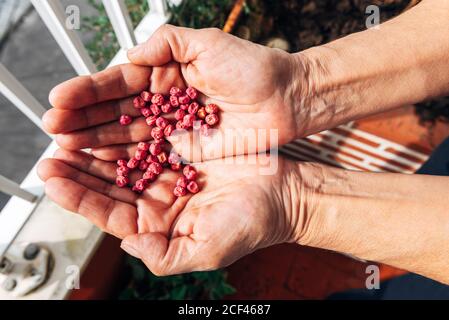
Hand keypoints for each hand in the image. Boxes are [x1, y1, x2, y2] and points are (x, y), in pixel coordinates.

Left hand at [37, 150, 300, 274]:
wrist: (284, 194)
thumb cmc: (252, 225)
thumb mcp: (206, 250)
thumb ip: (163, 255)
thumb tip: (128, 242)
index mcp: (160, 226)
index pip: (110, 213)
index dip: (80, 198)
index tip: (54, 180)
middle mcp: (160, 199)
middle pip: (109, 184)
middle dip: (78, 170)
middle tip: (51, 153)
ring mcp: (170, 173)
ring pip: (123, 159)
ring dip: (95, 147)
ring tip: (69, 134)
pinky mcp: (183, 149)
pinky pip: (147, 138)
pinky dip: (126, 131)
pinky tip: (107, 122)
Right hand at [44, 25, 308, 160]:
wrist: (286, 101)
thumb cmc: (253, 69)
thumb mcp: (207, 44)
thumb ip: (167, 44)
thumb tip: (129, 55)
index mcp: (166, 73)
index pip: (119, 83)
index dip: (89, 91)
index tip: (60, 98)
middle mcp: (165, 101)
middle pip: (116, 111)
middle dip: (83, 118)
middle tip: (52, 126)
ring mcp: (173, 128)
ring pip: (127, 136)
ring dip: (95, 141)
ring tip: (64, 146)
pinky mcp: (185, 151)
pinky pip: (149, 156)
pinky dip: (123, 160)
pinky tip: (99, 163)